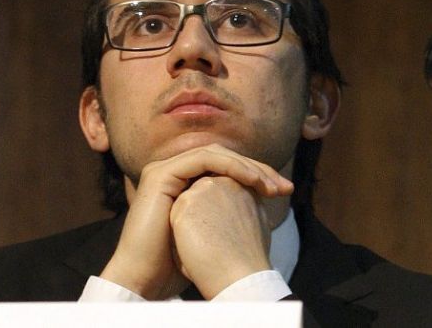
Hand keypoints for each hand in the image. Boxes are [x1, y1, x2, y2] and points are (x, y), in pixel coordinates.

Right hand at [98, 143, 292, 299]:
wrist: (147, 278)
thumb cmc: (177, 263)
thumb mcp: (210, 231)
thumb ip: (226, 211)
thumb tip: (258, 206)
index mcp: (184, 181)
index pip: (226, 167)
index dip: (257, 175)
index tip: (285, 191)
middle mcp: (173, 170)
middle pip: (224, 157)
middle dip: (258, 169)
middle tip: (284, 186)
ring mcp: (165, 169)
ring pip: (216, 154)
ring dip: (248, 166)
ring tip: (270, 185)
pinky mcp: (162, 173)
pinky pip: (204, 159)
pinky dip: (231, 166)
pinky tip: (252, 180)